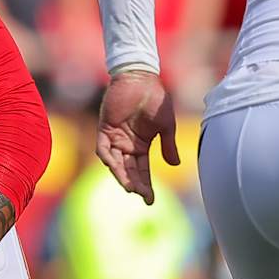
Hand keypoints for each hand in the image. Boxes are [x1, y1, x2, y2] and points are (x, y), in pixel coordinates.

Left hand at [97, 70, 178, 204]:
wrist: (142, 78)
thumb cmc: (156, 99)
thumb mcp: (166, 126)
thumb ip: (168, 146)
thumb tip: (175, 165)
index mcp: (141, 145)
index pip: (142, 170)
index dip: (146, 185)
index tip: (150, 200)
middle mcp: (127, 145)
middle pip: (129, 170)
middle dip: (135, 183)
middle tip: (141, 195)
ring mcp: (114, 137)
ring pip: (115, 163)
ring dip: (121, 175)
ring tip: (130, 186)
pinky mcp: (104, 128)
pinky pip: (102, 148)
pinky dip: (107, 158)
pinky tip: (114, 166)